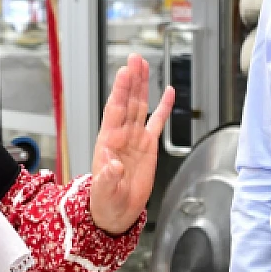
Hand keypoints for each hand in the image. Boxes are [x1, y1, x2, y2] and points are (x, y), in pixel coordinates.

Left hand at [89, 53, 174, 233]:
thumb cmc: (105, 201)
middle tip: (135, 59)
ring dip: (142, 86)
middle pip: (127, 101)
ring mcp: (135, 138)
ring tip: (144, 65)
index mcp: (108, 142)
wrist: (116, 212)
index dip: (119, 91)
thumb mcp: (104, 192)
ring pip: (140, 106)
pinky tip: (167, 92)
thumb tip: (112, 164)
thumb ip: (107, 177)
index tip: (124, 72)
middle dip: (131, 80)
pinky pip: (156, 122)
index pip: (114, 110)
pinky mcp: (148, 146)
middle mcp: (121, 135)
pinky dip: (163, 107)